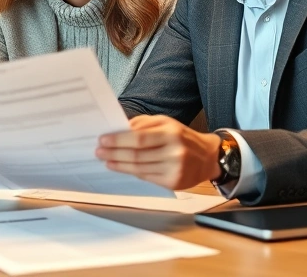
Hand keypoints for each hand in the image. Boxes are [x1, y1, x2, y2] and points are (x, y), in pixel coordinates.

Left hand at [96, 115, 221, 189]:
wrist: (208, 157)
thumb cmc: (182, 137)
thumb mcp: (166, 123)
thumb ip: (142, 124)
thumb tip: (118, 130)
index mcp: (171, 133)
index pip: (139, 138)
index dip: (118, 140)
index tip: (103, 140)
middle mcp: (174, 152)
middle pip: (137, 155)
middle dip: (114, 153)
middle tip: (99, 151)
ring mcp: (175, 169)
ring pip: (139, 168)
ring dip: (119, 165)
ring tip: (106, 160)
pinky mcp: (174, 183)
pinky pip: (147, 177)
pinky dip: (131, 172)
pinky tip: (121, 168)